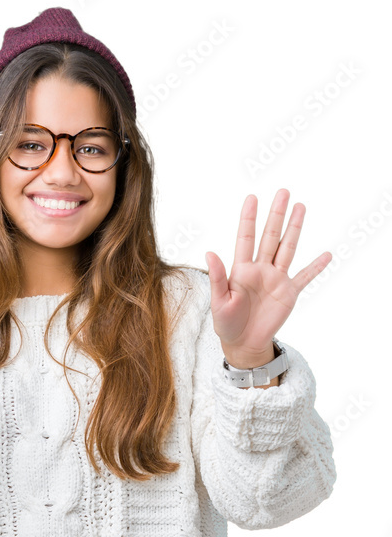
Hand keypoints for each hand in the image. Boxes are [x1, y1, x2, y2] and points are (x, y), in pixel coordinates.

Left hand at [204, 189, 331, 366]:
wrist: (243, 344)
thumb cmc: (227, 323)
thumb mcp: (219, 301)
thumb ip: (217, 277)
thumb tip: (209, 253)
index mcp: (241, 270)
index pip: (246, 238)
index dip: (249, 218)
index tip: (252, 197)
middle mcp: (260, 269)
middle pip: (270, 237)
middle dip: (276, 215)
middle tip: (283, 192)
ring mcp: (276, 279)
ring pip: (287, 249)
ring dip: (294, 229)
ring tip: (300, 207)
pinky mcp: (288, 293)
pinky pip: (304, 277)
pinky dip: (316, 267)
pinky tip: (327, 254)